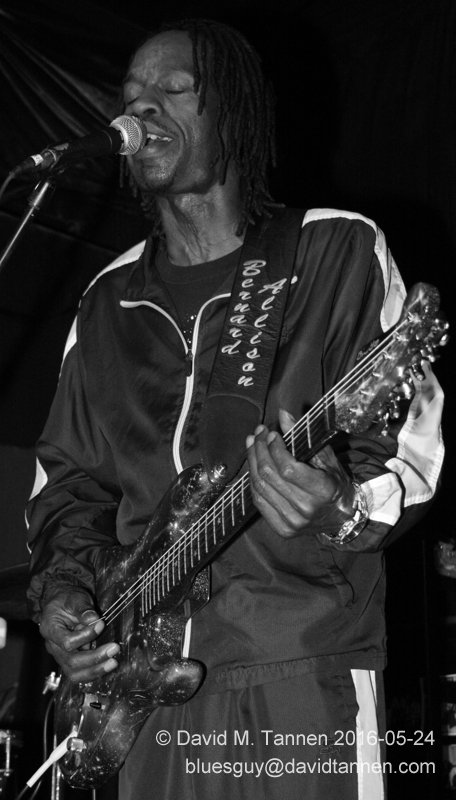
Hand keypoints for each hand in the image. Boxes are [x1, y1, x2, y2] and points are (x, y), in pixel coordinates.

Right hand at [39, 586, 118, 682]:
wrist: (62, 603)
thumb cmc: (67, 599)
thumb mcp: (75, 598)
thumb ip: (83, 608)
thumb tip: (94, 620)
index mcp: (50, 629)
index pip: (66, 642)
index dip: (85, 636)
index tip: (101, 625)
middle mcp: (52, 646)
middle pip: (70, 662)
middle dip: (95, 658)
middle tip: (114, 649)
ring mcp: (60, 655)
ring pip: (74, 673)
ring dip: (95, 670)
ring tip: (113, 662)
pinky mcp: (69, 660)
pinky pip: (79, 673)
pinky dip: (94, 671)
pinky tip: (108, 664)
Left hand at [246, 409, 354, 537]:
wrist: (342, 519)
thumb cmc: (335, 484)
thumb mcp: (327, 459)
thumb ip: (305, 437)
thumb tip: (283, 415)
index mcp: (322, 491)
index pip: (287, 468)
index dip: (275, 448)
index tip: (272, 434)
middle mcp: (305, 509)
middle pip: (269, 475)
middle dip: (259, 449)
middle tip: (258, 433)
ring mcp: (292, 522)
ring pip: (260, 487)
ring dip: (252, 462)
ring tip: (252, 443)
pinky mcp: (282, 529)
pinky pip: (258, 501)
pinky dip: (253, 480)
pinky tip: (253, 465)